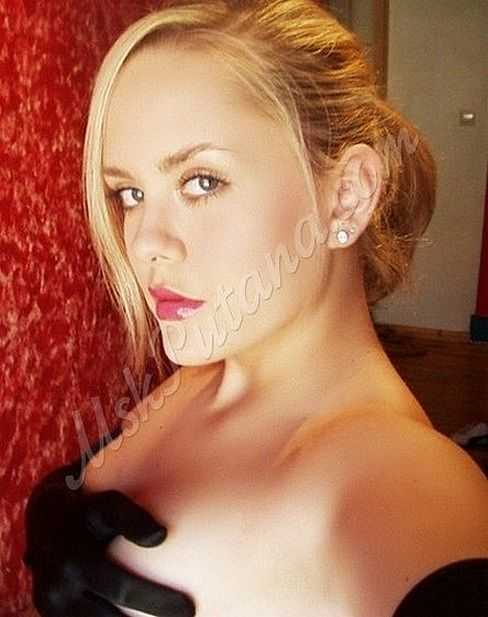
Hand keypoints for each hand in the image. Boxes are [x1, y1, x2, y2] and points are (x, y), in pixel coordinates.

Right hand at [23, 428, 195, 616]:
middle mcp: (64, 548)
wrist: (41, 518)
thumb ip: (125, 452)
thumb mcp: (97, 466)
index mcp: (79, 507)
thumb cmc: (88, 488)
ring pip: (99, 614)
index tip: (161, 535)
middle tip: (187, 610)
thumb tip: (158, 418)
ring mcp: (55, 585)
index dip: (132, 522)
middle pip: (109, 578)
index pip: (107, 511)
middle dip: (149, 598)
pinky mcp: (52, 609)